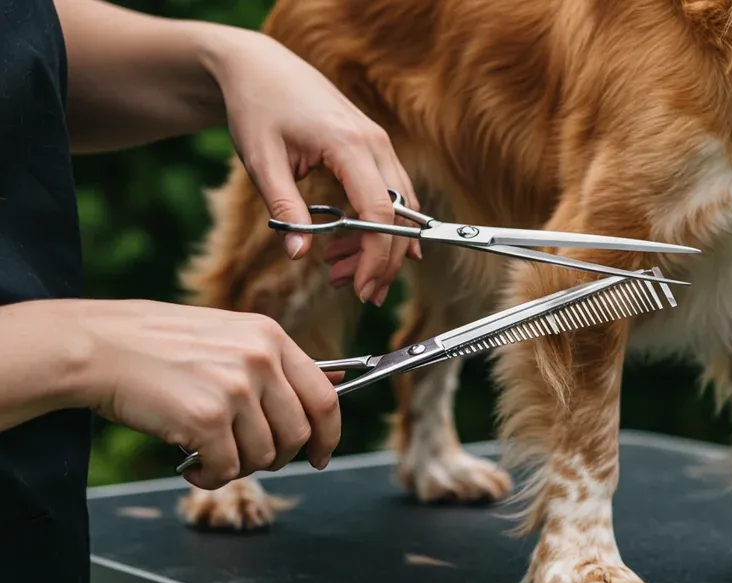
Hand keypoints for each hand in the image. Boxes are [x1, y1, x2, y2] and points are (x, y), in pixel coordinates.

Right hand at [73, 300, 344, 490]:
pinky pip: (228, 469)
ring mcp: (235, 388)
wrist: (94, 346)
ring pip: (264, 455)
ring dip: (238, 467)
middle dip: (279, 458)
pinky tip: (190, 466)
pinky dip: (210, 477)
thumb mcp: (227, 336)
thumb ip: (275, 363)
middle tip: (250, 459)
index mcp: (270, 337)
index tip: (320, 455)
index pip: (324, 397)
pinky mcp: (207, 418)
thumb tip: (335, 383)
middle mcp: (260, 359)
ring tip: (208, 456)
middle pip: (298, 433)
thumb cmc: (155, 345)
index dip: (328, 434)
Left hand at [204, 30, 420, 306]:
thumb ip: (285, 208)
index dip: (375, 256)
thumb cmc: (257, 108)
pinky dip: (383, 224)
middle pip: (400, 215)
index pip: (378, 212)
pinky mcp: (375, 147)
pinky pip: (393, 193)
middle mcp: (375, 142)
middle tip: (362, 294)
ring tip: (346, 273)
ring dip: (383, 245)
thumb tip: (299, 256)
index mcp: (348, 144)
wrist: (260, 67)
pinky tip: (369, 248)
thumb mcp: (262, 161)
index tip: (360, 288)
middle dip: (385, 260)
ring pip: (401, 207)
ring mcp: (380, 143)